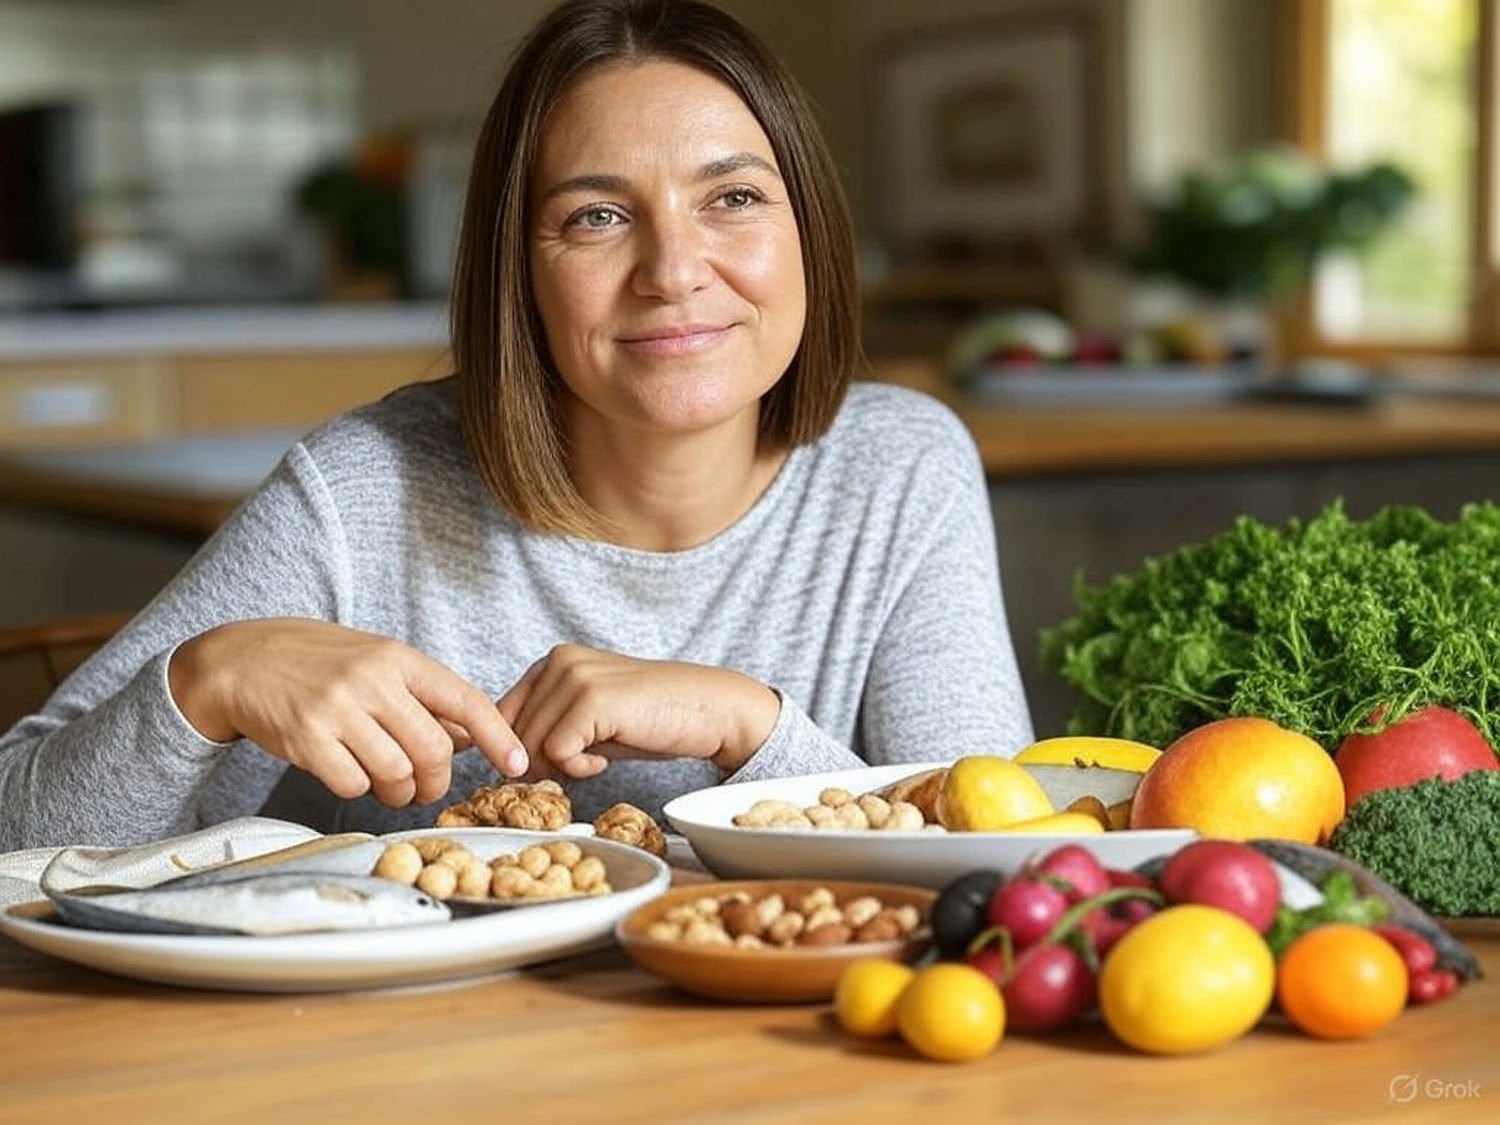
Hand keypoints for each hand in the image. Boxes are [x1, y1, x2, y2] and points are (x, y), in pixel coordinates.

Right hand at [168, 618, 528, 805]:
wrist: (240, 661)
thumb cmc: (317, 663)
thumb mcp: (375, 662)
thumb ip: (421, 696)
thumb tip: (468, 737)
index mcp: (398, 658)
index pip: (465, 700)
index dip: (498, 737)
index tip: (517, 764)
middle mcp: (373, 680)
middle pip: (434, 750)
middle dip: (436, 780)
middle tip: (424, 786)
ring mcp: (339, 709)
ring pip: (397, 772)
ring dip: (399, 791)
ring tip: (386, 782)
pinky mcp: (307, 739)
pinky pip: (354, 784)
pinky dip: (358, 789)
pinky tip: (348, 772)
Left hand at [497, 644, 780, 779]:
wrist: (708, 710)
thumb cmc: (652, 719)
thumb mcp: (588, 720)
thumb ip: (548, 728)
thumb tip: (505, 762)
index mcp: (554, 661)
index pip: (500, 715)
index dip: (517, 750)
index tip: (552, 764)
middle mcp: (559, 661)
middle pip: (511, 734)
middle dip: (540, 762)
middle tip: (583, 762)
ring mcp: (575, 677)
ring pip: (529, 746)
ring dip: (560, 766)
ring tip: (598, 757)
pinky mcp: (591, 700)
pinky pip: (556, 753)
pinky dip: (578, 769)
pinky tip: (604, 759)